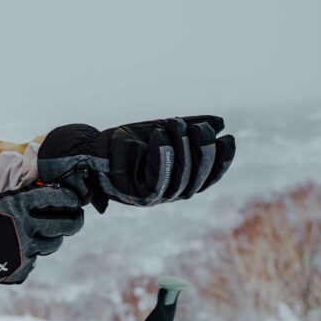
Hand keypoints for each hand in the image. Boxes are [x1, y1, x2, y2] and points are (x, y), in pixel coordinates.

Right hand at [0, 185, 83, 301]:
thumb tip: (49, 194)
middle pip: (66, 225)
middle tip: (76, 217)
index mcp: (21, 206)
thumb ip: (22, 199)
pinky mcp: (20, 269)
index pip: (59, 199)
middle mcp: (27, 228)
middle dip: (75, 220)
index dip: (72, 199)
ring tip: (49, 234)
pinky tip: (18, 249)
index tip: (76, 200)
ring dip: (53, 237)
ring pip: (53, 244)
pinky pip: (34, 260)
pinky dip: (30, 254)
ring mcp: (25, 251)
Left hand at [37, 115, 235, 211]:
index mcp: (177, 182)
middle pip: (196, 181)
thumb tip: (219, 122)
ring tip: (175, 124)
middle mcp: (167, 194)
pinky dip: (161, 156)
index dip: (221, 162)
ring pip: (179, 180)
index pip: (208, 178)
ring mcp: (151, 198)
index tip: (229, 138)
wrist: (91, 149)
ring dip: (181, 150)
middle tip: (200, 128)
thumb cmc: (125, 141)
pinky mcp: (134, 196)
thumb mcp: (162, 130)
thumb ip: (189, 128)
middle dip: (202, 153)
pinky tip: (160, 134)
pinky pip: (156, 180)